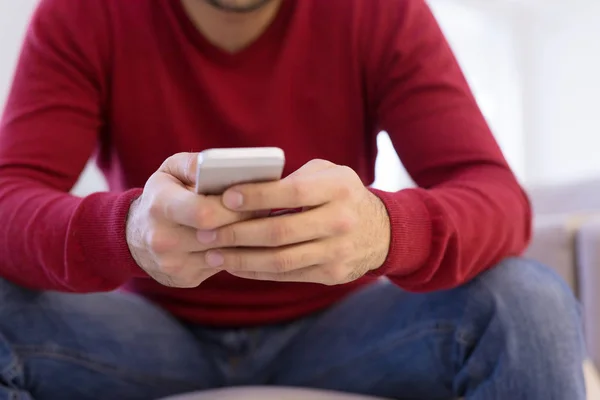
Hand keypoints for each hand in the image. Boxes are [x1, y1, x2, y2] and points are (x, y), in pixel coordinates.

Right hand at [126, 153, 251, 287]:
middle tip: (265, 209)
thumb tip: (216, 166)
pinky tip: (243, 239)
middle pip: (218, 235)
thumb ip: (193, 164)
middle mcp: (163, 239)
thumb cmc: (162, 195)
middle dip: (245, 221)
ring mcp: (173, 264)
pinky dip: (236, 253)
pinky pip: (221, 267)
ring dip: (246, 239)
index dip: (234, 206)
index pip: (204, 212)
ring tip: (258, 222)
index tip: (251, 198)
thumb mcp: (169, 171)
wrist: (134, 236)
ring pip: (224, 254)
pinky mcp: (184, 278)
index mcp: (160, 207)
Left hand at [203, 159, 390, 284]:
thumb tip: (246, 189)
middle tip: (206, 231)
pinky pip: (287, 276)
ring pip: (280, 260)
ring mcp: (337, 252)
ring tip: (213, 254)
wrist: (382, 232)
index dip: (257, 196)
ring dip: (241, 259)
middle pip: (280, 232)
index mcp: (338, 189)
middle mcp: (340, 221)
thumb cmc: (343, 195)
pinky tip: (235, 265)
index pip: (292, 193)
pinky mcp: (332, 274)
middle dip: (237, 233)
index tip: (226, 198)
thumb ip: (294, 178)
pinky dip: (257, 272)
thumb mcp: (328, 175)